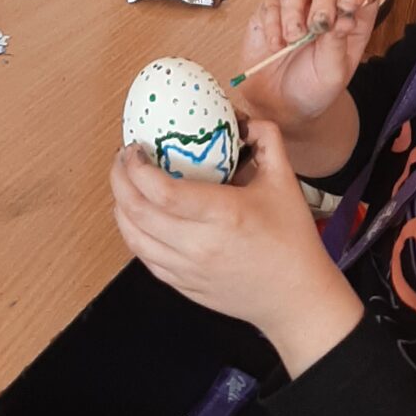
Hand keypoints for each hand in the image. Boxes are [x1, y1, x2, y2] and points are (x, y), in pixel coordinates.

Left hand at [111, 120, 362, 376]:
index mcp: (223, 214)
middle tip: (123, 159)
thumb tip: (243, 117)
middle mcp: (198, 244)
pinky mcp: (182, 285)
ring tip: (125, 184)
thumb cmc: (292, 240)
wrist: (296, 298)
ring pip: (132, 237)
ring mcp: (187, 269)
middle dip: (119, 179)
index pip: (161, 190)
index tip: (135, 148)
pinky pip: (144, 257)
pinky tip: (138, 216)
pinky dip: (133, 233)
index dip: (136, 167)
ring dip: (120, 206)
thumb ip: (266, 140)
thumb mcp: (285, 181)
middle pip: (136, 211)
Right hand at [239, 0, 379, 135]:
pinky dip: (273, 23)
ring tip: (292, 40)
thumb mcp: (332, 73)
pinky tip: (276, 45)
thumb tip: (344, 17)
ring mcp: (297, 7)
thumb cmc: (313, 89)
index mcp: (351, 20)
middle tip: (317, 25)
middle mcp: (326, 7)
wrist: (280, 106)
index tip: (347, 7)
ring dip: (294, 13)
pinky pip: (271, 3)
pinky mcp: (270, 12)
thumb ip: (337, 44)